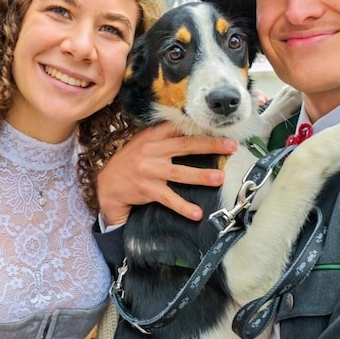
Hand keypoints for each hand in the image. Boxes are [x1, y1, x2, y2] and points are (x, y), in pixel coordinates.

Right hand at [97, 123, 236, 224]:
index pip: (178, 127)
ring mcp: (150, 171)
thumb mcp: (143, 143)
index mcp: (153, 137)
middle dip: (210, 146)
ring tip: (219, 178)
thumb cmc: (131, 161)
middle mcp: (152, 151)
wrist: (108, 184)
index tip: (219, 125)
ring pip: (180, 173)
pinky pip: (169, 199)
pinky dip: (184, 207)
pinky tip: (197, 213)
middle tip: (231, 147)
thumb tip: (191, 128)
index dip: (199, 126)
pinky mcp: (148, 190)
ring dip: (201, 176)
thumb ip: (163, 136)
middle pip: (185, 146)